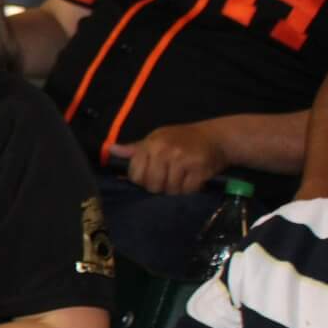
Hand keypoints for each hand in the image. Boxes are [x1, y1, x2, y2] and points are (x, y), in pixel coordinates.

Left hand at [108, 123, 228, 195]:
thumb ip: (135, 149)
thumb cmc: (182, 139)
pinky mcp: (199, 169)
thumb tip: (111, 150)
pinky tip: (192, 180)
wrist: (216, 136)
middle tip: (168, 179)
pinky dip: (190, 190)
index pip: (136, 175)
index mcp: (151, 144)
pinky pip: (187, 190)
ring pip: (169, 189)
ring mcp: (182, 159)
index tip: (151, 176)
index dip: (142, 180)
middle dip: (159, 187)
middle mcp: (164, 151)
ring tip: (181, 179)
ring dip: (175, 189)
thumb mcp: (157, 138)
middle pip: (151, 185)